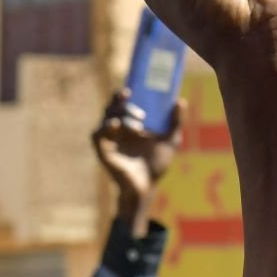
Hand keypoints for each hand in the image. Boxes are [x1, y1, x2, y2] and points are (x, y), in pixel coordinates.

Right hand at [91, 89, 183, 209]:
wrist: (147, 186)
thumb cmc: (156, 164)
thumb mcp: (170, 141)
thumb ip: (176, 122)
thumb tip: (180, 101)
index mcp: (129, 123)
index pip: (121, 102)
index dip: (121, 94)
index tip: (130, 90)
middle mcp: (117, 129)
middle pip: (112, 107)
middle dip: (123, 105)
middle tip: (141, 114)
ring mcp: (109, 140)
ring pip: (106, 118)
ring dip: (119, 117)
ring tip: (137, 127)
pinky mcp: (103, 151)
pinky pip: (96, 134)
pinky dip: (103, 128)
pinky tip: (115, 126)